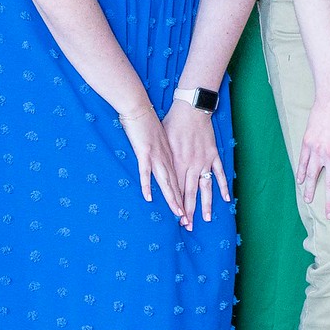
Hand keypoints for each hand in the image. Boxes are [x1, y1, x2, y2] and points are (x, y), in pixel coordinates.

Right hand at [114, 97, 188, 226]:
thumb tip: (163, 164)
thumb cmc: (148, 123)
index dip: (185, 197)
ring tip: (178, 214)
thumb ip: (163, 154)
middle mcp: (167, 158)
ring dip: (172, 199)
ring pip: (166, 181)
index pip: (180, 181)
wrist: (140, 108)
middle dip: (182, 204)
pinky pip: (146, 171)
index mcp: (171, 156)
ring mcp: (157, 156)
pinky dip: (147, 184)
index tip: (190, 212)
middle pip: (177, 185)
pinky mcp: (145, 152)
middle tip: (187, 221)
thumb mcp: (161, 141)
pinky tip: (149, 197)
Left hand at [160, 100, 228, 223]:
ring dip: (205, 203)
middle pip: (189, 192)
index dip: (176, 205)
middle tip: (188, 226)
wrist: (190, 109)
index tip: (177, 218)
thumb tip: (156, 173)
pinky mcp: (212, 155)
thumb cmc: (172, 123)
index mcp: (175, 163)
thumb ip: (162, 160)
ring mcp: (202, 161)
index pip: (175, 189)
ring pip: (204, 187)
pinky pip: (219, 173)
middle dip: (188, 210)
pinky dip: (223, 186)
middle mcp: (189, 165)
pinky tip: (225, 198)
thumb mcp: (162, 142)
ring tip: (205, 218)